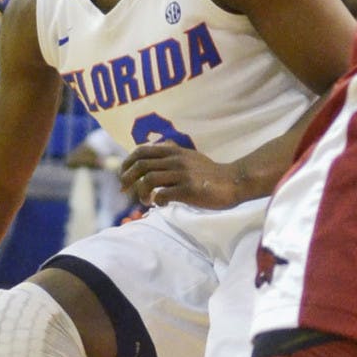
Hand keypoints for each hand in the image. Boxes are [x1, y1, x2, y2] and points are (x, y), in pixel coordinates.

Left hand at [120, 141, 239, 208]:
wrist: (234, 181)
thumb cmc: (210, 173)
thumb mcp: (189, 157)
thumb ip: (171, 156)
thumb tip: (152, 158)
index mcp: (174, 151)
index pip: (141, 151)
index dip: (127, 163)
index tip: (122, 175)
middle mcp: (176, 160)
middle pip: (140, 166)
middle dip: (127, 179)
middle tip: (124, 191)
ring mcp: (182, 174)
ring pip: (148, 180)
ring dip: (141, 193)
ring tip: (145, 201)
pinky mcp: (188, 190)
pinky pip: (162, 195)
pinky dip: (156, 201)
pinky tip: (160, 204)